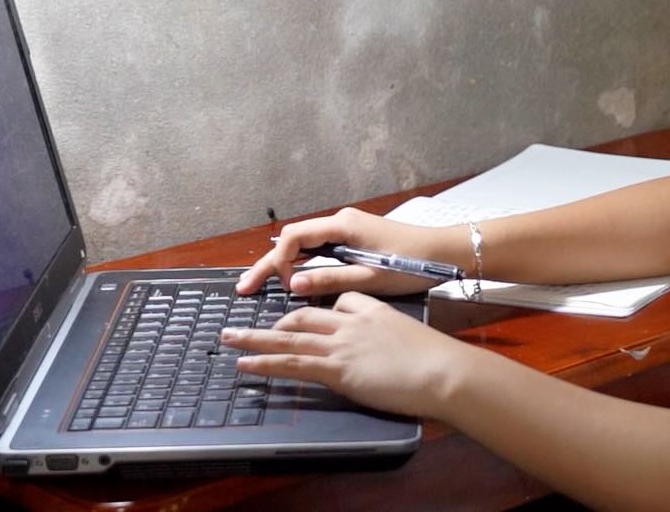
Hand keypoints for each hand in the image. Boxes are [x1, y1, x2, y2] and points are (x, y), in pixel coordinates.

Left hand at [222, 292, 468, 418]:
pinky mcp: (337, 368)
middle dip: (274, 322)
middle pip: (303, 315)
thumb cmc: (434, 358)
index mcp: (371, 307)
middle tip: (249, 328)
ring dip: (254, 338)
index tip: (302, 320)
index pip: (338, 301)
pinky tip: (245, 364)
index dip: (317, 311)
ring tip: (228, 339)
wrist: (441, 370)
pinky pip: (292, 363)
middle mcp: (350, 321)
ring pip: (288, 336)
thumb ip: (388, 338)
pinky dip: (265, 363)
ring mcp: (341, 343)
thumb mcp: (408, 335)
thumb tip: (384, 353)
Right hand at [237, 207, 455, 297]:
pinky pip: (319, 249)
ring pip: (305, 245)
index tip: (278, 286)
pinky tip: (293, 280)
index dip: (277, 262)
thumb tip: (292, 284)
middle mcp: (341, 223)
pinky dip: (302, 263)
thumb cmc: (413, 264)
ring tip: (261, 286)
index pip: (294, 237)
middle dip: (269, 263)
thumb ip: (329, 279)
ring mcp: (348, 230)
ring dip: (283, 264)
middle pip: (294, 240)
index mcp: (343, 226)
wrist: (445, 252)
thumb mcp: (369, 278)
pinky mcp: (355, 240)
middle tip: (245, 288)